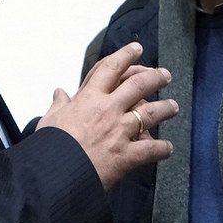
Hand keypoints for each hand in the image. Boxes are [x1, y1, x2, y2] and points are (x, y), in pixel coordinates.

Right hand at [36, 42, 177, 189]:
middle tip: (165, 75)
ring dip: (165, 108)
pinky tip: (168, 148)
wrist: (56, 173)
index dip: (125, 55)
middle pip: (138, 86)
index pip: (110, 68)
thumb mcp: (49, 119)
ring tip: (173, 106)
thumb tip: (59, 93)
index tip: (137, 48)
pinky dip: (162, 148)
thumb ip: (58, 104)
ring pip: (151, 113)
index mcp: (89, 98)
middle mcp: (109, 110)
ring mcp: (120, 132)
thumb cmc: (51, 145)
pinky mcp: (126, 155)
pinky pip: (151, 150)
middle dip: (155, 77)